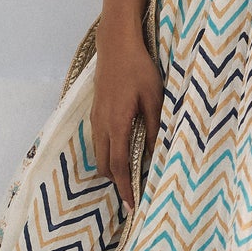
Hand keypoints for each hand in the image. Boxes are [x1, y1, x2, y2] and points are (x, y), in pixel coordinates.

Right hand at [94, 14, 162, 207]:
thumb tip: (155, 154)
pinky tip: (123, 150)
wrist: (116, 45)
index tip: (132, 205)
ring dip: (112, 167)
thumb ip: (154, 127)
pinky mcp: (95, 112)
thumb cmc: (138, 69)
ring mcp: (96, 118)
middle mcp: (101, 125)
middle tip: (134, 192)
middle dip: (117, 182)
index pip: (119, 166)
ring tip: (131, 174)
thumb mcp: (154, 97)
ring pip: (100, 154)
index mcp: (116, 124)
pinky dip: (109, 153)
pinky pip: (99, 141)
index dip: (124, 188)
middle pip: (104, 166)